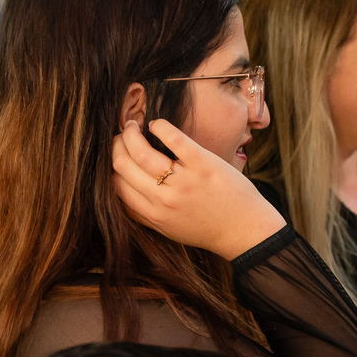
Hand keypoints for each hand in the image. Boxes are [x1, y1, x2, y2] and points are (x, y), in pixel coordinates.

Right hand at [111, 119, 284, 259]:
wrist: (245, 231)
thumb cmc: (208, 228)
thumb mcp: (170, 229)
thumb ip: (145, 214)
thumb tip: (120, 192)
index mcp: (153, 215)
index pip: (116, 184)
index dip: (111, 165)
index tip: (117, 154)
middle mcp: (164, 200)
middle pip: (122, 165)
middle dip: (116, 146)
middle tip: (123, 136)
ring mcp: (184, 181)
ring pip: (140, 151)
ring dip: (131, 133)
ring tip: (135, 126)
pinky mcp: (203, 164)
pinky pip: (173, 137)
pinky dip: (159, 126)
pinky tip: (157, 125)